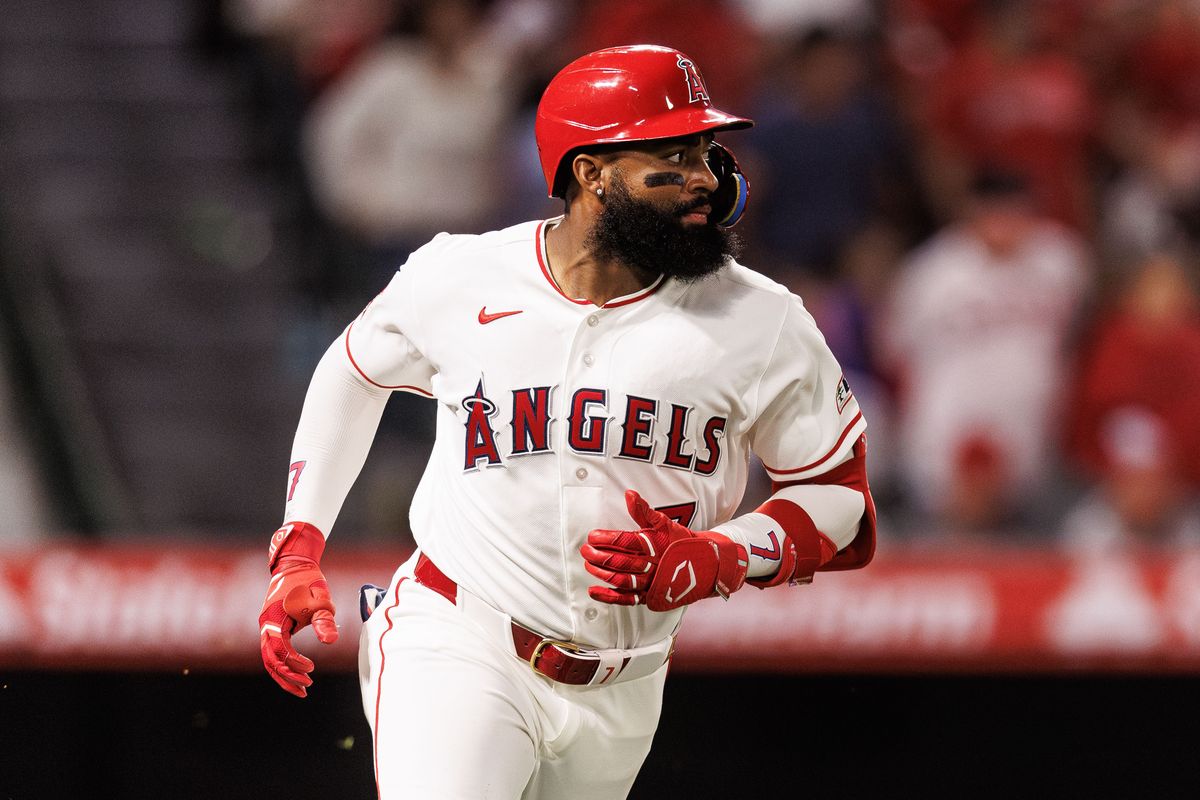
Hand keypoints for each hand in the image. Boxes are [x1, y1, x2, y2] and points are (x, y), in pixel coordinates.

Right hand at [258, 523, 337, 697]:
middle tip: (307, 689)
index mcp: (274, 620)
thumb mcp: (321, 601)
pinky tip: (297, 671)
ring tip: (303, 688)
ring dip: (284, 674)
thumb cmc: (310, 582)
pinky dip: (283, 663)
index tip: (312, 670)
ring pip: (270, 659)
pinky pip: (273, 651)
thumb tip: (331, 642)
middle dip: (287, 677)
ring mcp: (266, 627)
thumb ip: (324, 621)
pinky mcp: (272, 627)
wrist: (296, 564)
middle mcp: (266, 626)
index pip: (280, 650)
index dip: (294, 664)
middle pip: (270, 661)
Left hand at [581, 490, 747, 611]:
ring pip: (623, 581)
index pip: (627, 542)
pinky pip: (627, 599)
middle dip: (599, 556)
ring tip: (588, 565)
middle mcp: (653, 565)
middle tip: (585, 549)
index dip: (607, 539)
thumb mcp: (664, 523)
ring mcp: (651, 583)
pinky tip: (593, 590)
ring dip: (602, 574)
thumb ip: (643, 511)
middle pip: (622, 562)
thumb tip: (629, 494)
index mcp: (655, 545)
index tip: (592, 536)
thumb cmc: (679, 541)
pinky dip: (609, 597)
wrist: (704, 565)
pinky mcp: (650, 596)